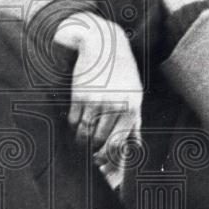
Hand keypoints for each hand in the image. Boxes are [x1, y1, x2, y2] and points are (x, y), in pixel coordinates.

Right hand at [56, 14, 142, 181]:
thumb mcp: (134, 95)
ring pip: (84, 134)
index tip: (102, 164)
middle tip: (90, 156)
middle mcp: (114, 106)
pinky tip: (76, 126)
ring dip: (81, 142)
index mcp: (131, 108)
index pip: (117, 144)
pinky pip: (73, 121)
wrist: (103, 44)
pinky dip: (73, 128)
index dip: (108, 159)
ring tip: (82, 143)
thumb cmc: (122, 73)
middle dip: (93, 153)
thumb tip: (134, 148)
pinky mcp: (79, 95)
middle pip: (99, 142)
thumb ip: (135, 123)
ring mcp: (95, 101)